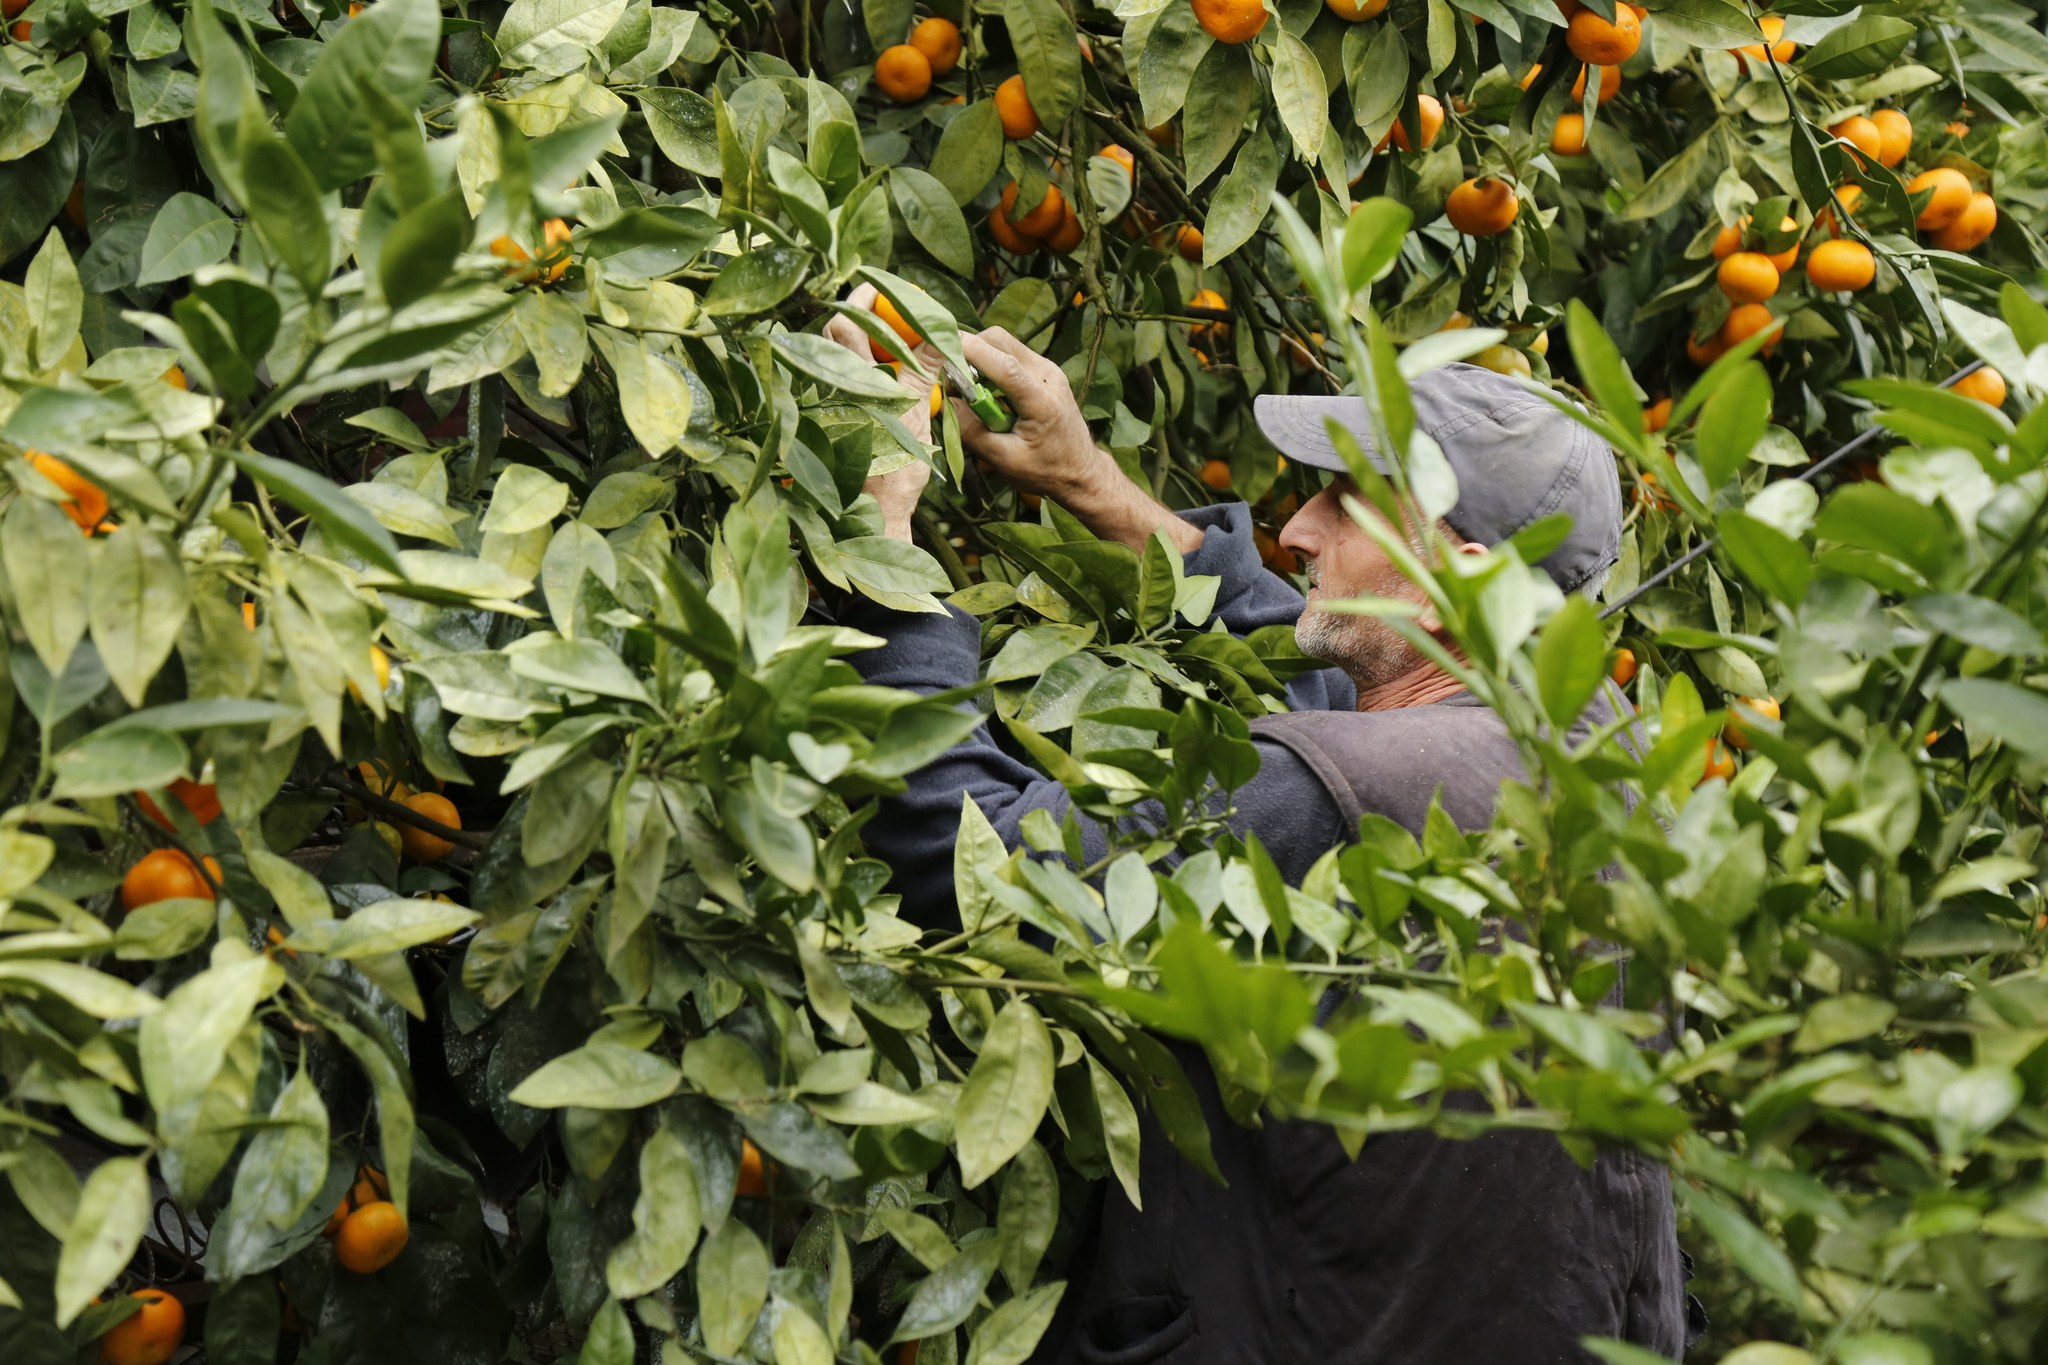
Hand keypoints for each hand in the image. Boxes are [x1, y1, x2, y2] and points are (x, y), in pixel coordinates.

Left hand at [823, 284, 937, 541]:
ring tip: (886, 346)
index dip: (859, 301)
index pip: (846, 325)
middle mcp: (828, 391)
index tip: (875, 287)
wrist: (874, 515)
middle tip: (884, 315)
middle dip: (857, 320)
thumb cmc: (894, 472)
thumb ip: (924, 368)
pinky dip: (858, 373)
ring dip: (858, 347)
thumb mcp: (916, 415)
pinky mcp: (826, 424)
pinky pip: (839, 385)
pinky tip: (879, 380)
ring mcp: (824, 408)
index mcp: (851, 384)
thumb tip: (939, 328)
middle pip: (833, 338)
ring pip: (834, 361)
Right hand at [958, 327, 1201, 555]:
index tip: (939, 345)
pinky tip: (983, 387)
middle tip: (948, 373)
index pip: (1004, 365)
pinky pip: (1010, 353)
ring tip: (964, 384)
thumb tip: (942, 402)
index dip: (970, 351)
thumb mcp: (1004, 459)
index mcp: (1042, 401)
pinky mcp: (1044, 370)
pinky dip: (990, 362)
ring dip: (978, 355)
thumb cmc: (1045, 471)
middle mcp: (1048, 375)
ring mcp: (1048, 369)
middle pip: (1000, 340)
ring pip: (1004, 342)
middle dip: (968, 348)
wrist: (1081, 471)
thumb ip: (972, 431)